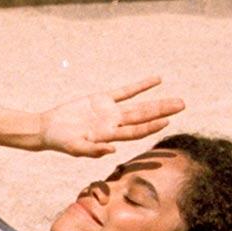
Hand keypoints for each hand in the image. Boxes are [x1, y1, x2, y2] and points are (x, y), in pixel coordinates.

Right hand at [38, 76, 184, 157]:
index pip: (135, 131)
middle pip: (143, 117)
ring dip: (158, 102)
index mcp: (109, 135)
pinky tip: (157, 80)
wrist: (48, 128)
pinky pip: (125, 91)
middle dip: (163, 111)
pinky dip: (140, 86)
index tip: (167, 121)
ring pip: (139, 106)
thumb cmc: (60, 141)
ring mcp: (109, 111)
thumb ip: (93, 150)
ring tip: (178, 100)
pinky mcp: (102, 99)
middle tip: (183, 105)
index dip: (151, 126)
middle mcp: (114, 124)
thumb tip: (113, 149)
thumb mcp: (75, 148)